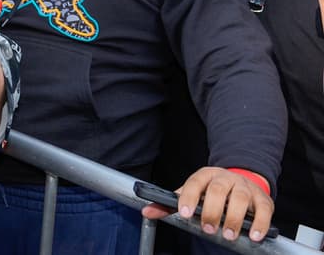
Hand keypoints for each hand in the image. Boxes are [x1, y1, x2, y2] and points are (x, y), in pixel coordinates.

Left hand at [141, 167, 273, 241]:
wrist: (241, 181)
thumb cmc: (211, 191)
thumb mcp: (191, 193)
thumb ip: (169, 204)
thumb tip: (147, 212)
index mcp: (205, 175)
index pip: (195, 182)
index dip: (189, 197)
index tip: (185, 214)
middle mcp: (226, 178)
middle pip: (218, 190)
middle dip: (212, 211)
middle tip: (208, 229)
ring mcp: (245, 187)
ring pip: (241, 199)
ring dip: (234, 219)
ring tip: (228, 235)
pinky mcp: (263, 199)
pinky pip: (263, 210)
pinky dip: (260, 224)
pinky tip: (254, 236)